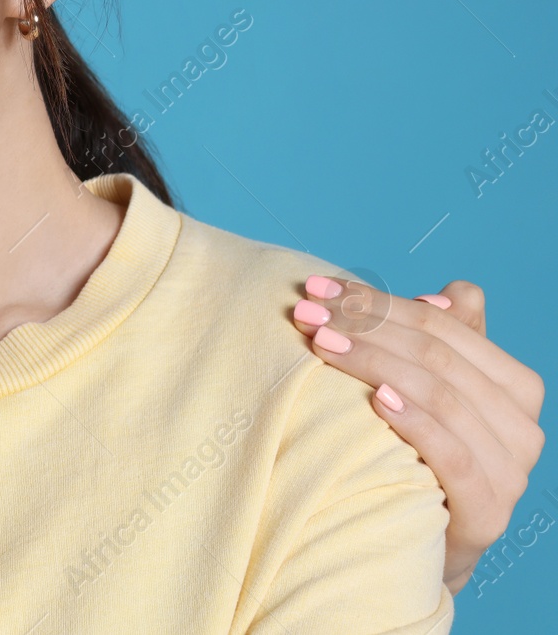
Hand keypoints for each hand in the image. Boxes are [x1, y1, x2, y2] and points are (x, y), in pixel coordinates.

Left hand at [292, 276, 544, 593]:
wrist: (412, 542)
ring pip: (445, 398)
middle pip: (440, 358)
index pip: (445, 327)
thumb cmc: (415, 454)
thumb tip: (451, 293)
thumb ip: (448, 342)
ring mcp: (510, 474)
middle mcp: (521, 428)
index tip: (320, 287)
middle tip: (308, 312)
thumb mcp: (429, 391)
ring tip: (323, 344)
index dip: (382, 302)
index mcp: (513, 388)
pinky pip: (456, 457)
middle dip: (368, 327)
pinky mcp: (488, 515)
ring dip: (378, 363)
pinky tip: (376, 399)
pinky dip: (416, 422)